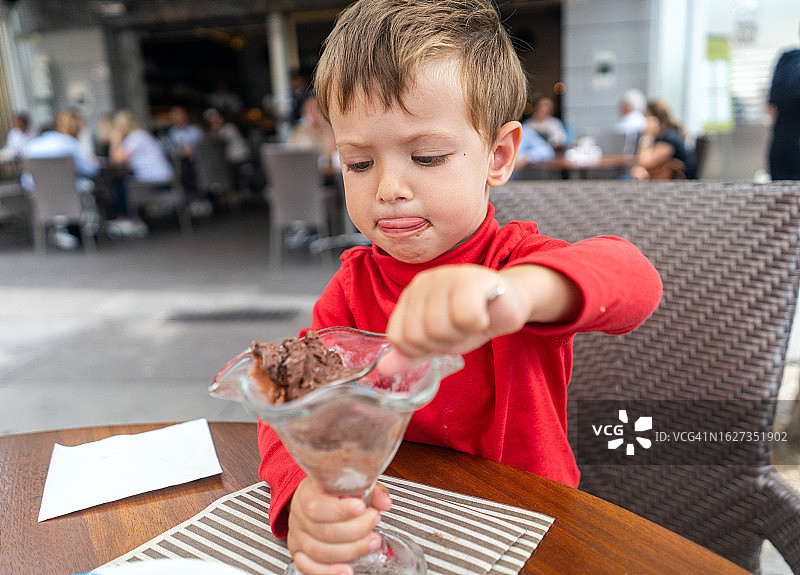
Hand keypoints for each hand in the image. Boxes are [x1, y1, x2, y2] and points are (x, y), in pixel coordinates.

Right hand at [287, 478, 391, 574]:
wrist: (313, 499)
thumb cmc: (333, 492)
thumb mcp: (350, 484)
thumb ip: (370, 490)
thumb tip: (384, 502)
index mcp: (308, 493)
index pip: (318, 506)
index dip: (341, 511)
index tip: (363, 508)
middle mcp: (300, 516)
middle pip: (324, 531)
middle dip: (356, 530)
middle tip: (374, 522)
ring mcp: (298, 536)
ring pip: (320, 551)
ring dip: (351, 550)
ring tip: (371, 542)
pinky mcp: (299, 553)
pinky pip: (309, 568)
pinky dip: (329, 571)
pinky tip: (347, 569)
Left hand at [379, 265, 530, 374]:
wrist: (509, 302)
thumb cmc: (471, 319)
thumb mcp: (437, 340)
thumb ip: (411, 353)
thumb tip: (384, 368)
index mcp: (410, 297)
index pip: (398, 338)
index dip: (421, 350)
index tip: (441, 340)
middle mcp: (423, 283)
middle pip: (418, 336)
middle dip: (443, 344)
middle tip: (461, 330)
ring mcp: (446, 278)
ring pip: (439, 328)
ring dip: (462, 335)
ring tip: (472, 322)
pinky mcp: (473, 280)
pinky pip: (466, 317)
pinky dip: (478, 325)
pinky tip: (484, 314)